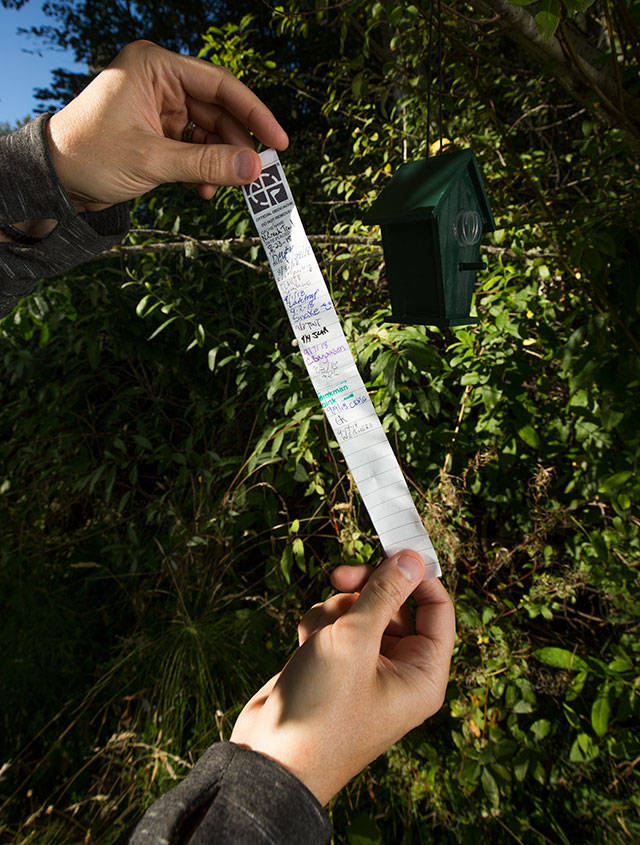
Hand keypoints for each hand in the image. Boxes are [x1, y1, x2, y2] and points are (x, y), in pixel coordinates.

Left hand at [46, 40, 288, 211]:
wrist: (55, 180)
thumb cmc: (90, 156)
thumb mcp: (152, 160)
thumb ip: (205, 164)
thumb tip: (254, 169)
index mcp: (155, 67)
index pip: (219, 85)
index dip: (253, 114)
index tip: (278, 141)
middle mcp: (161, 82)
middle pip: (217, 111)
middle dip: (235, 146)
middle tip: (257, 175)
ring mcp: (160, 108)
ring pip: (208, 134)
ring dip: (218, 163)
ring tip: (222, 188)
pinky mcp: (158, 133)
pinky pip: (194, 149)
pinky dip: (202, 170)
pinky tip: (202, 190)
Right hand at [230, 551, 455, 805]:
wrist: (269, 759)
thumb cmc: (321, 709)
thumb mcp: (354, 641)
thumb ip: (383, 593)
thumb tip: (412, 557)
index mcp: (422, 674)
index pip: (437, 609)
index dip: (417, 576)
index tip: (391, 546)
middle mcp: (398, 671)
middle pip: (394, 604)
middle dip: (364, 590)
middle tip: (340, 576)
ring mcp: (363, 668)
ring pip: (358, 610)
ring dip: (334, 613)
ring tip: (316, 638)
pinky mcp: (332, 665)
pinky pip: (333, 626)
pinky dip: (316, 628)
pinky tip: (301, 646)